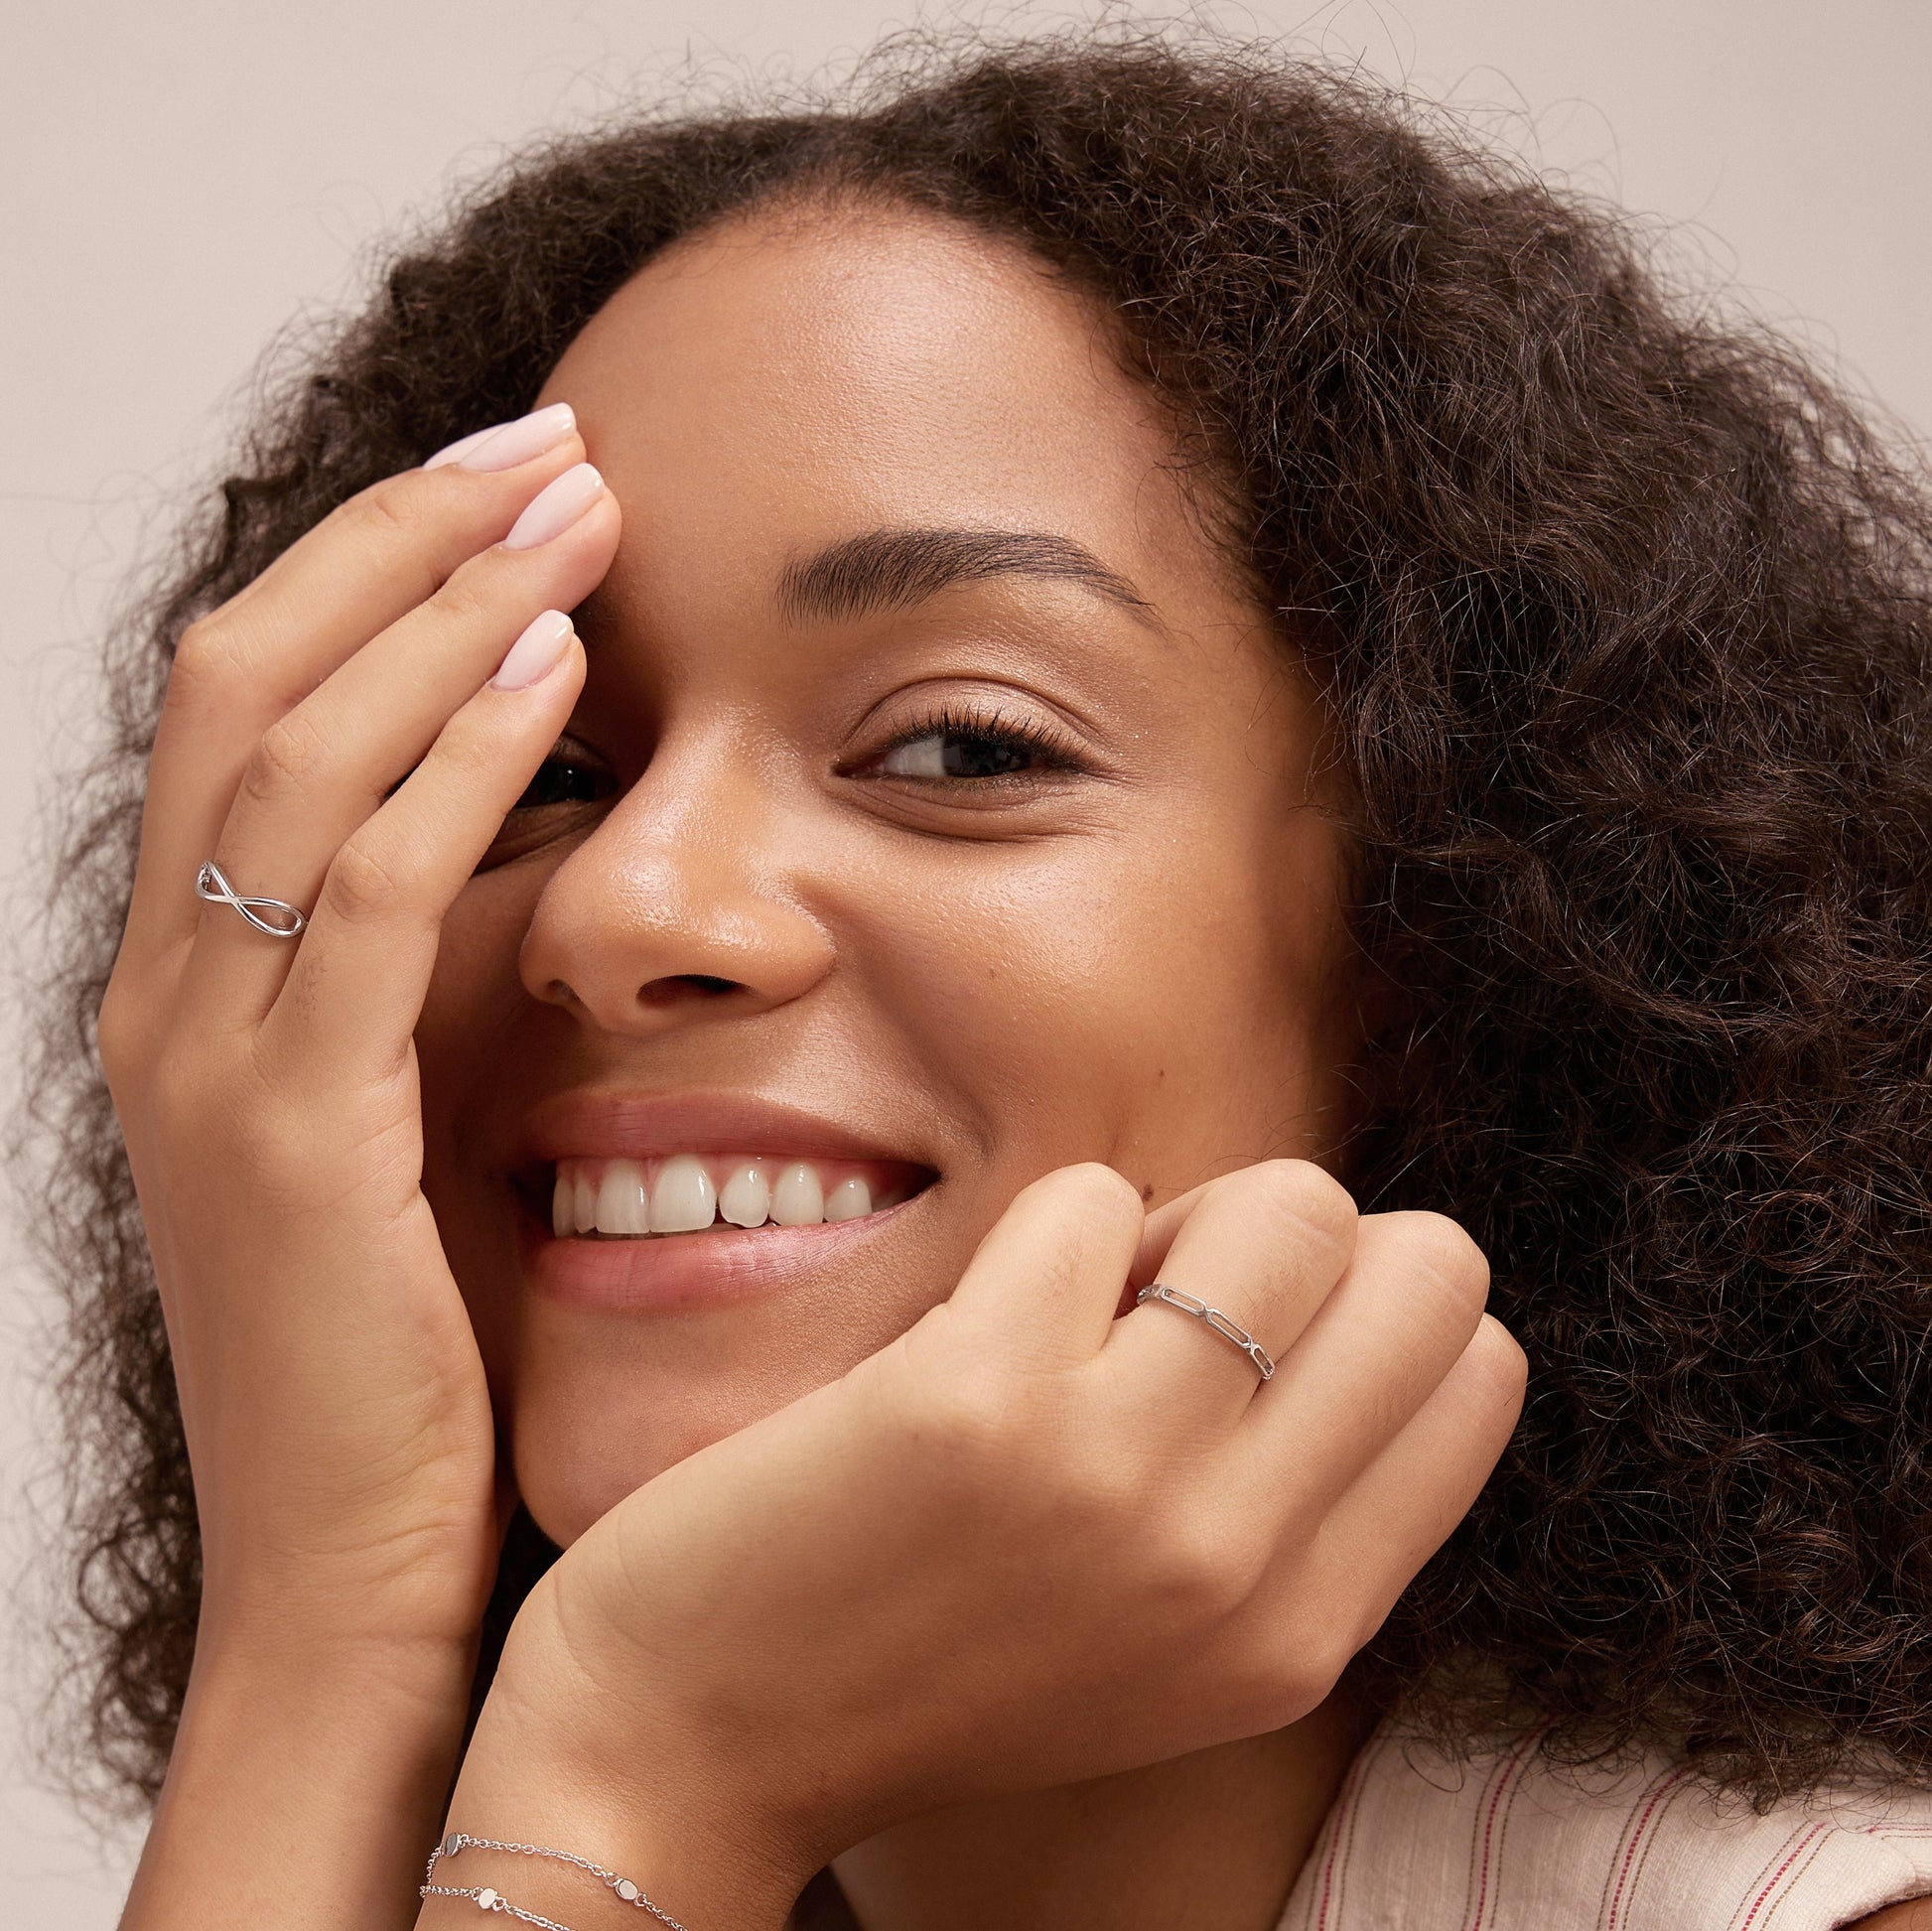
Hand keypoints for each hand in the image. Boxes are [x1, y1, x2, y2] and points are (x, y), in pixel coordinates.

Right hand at [99, 405, 616, 1663]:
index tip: (513, 487)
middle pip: (249, 677)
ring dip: (444, 603)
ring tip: (577, 502)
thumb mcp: (404, 1137)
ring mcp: (211, 1058)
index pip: (250, 704)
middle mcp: (166, 995)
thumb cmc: (408, 1370)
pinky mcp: (296, 1132)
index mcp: (190, 988)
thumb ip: (435, 992)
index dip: (372, 570)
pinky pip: (377, 888)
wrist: (353, 1586)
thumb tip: (555, 845)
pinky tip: (564, 671)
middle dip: (404, 537)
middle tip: (553, 441)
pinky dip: (462, 758)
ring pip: (300, 751)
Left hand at [461, 1160, 1524, 1924]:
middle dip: (1304, 1244)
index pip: (1482, 1372)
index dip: (1371, 1309)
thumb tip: (1346, 1278)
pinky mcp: (985, 1395)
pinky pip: (1091, 1195)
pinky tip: (974, 1321)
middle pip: (1426, 1265)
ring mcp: (1119, 1476)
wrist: (698, 1741)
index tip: (1257, 1341)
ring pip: (1289, 1204)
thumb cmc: (930, 1660)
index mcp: (1302, 1631)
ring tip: (1078, 1308)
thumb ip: (1284, 1504)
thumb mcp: (1163, 1644)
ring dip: (1178, 1219)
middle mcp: (1240, 1563)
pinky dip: (1041, 1227)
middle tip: (1177, 1305)